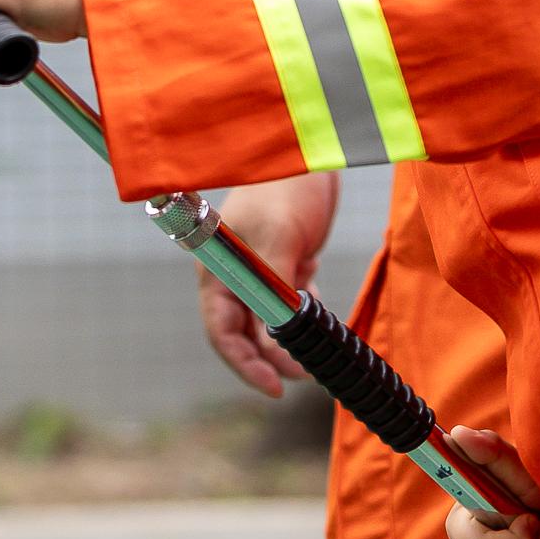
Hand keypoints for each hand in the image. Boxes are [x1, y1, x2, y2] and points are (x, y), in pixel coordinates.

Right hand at [199, 174, 339, 396]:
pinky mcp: (285, 263)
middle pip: (247, 334)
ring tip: (321, 346)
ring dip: (294, 338)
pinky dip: (306, 313)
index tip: (275, 388)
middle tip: (308, 373)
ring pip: (272, 323)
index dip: (245, 364)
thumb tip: (276, 338)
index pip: (222, 332)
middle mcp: (233, 276)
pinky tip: (321, 305)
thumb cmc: (286, 187)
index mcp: (218, 271)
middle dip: (275, 358)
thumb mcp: (280, 237)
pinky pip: (292, 303)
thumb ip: (273, 287)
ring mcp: (259, 271)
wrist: (312, 151)